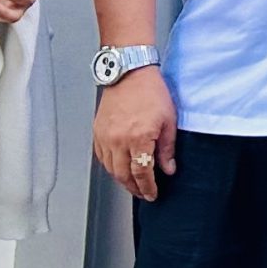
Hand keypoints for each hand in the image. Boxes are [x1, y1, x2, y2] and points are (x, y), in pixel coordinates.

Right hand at [93, 66, 175, 200]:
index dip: (148, 187)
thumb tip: (168, 169)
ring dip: (122, 180)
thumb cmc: (150, 92)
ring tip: (132, 184)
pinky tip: (118, 168)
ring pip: (110, 169)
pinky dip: (110, 166)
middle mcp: (118, 140)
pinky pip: (101, 157)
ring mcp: (105, 136)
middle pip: (124, 175)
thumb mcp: (168, 121)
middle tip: (143, 193)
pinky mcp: (98, 131)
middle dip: (135, 188)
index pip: (142, 173)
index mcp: (138, 138)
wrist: (130, 73)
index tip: (152, 194)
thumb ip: (167, 149)